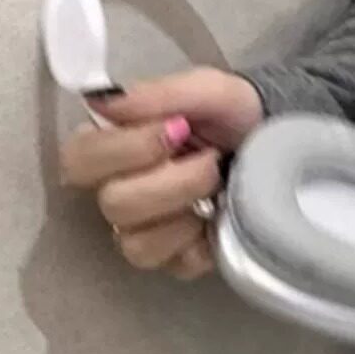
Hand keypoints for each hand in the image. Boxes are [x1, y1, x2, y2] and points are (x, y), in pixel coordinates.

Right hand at [58, 70, 263, 279]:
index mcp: (110, 147)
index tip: (178, 129)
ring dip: (187, 210)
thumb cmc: (232, 116)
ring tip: (217, 186)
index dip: (127, 149)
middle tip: (210, 160)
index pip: (80, 159)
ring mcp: (145, 232)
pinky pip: (178, 264)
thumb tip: (101, 101)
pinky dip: (205, 240)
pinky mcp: (177, 261)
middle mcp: (117, 192)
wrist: (274, 144)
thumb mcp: (207, 89)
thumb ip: (156, 94)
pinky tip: (219, 215)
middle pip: (113, 204)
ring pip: (138, 243)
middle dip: (173, 181)